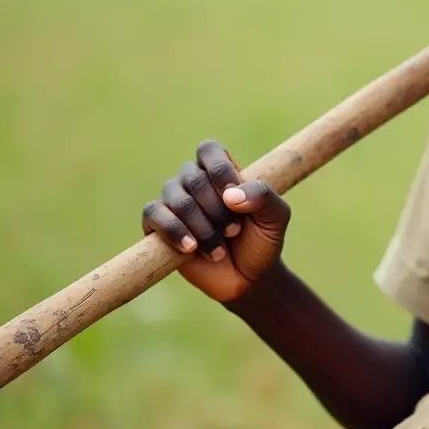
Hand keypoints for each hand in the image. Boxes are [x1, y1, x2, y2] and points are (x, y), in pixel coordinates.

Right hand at [141, 139, 290, 302]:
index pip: (208, 150)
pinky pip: (153, 214)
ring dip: (201, 225)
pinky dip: (173, 230)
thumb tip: (230, 195)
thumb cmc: (262, 241)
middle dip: (216, 207)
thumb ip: (263, 196)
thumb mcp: (276, 217)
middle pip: (193, 176)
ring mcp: (174, 202)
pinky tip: (192, 248)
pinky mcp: (157, 226)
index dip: (219, 170)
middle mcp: (194, 181)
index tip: (234, 198)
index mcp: (221, 170)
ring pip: (175, 198)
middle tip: (234, 230)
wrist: (248, 278)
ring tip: (219, 248)